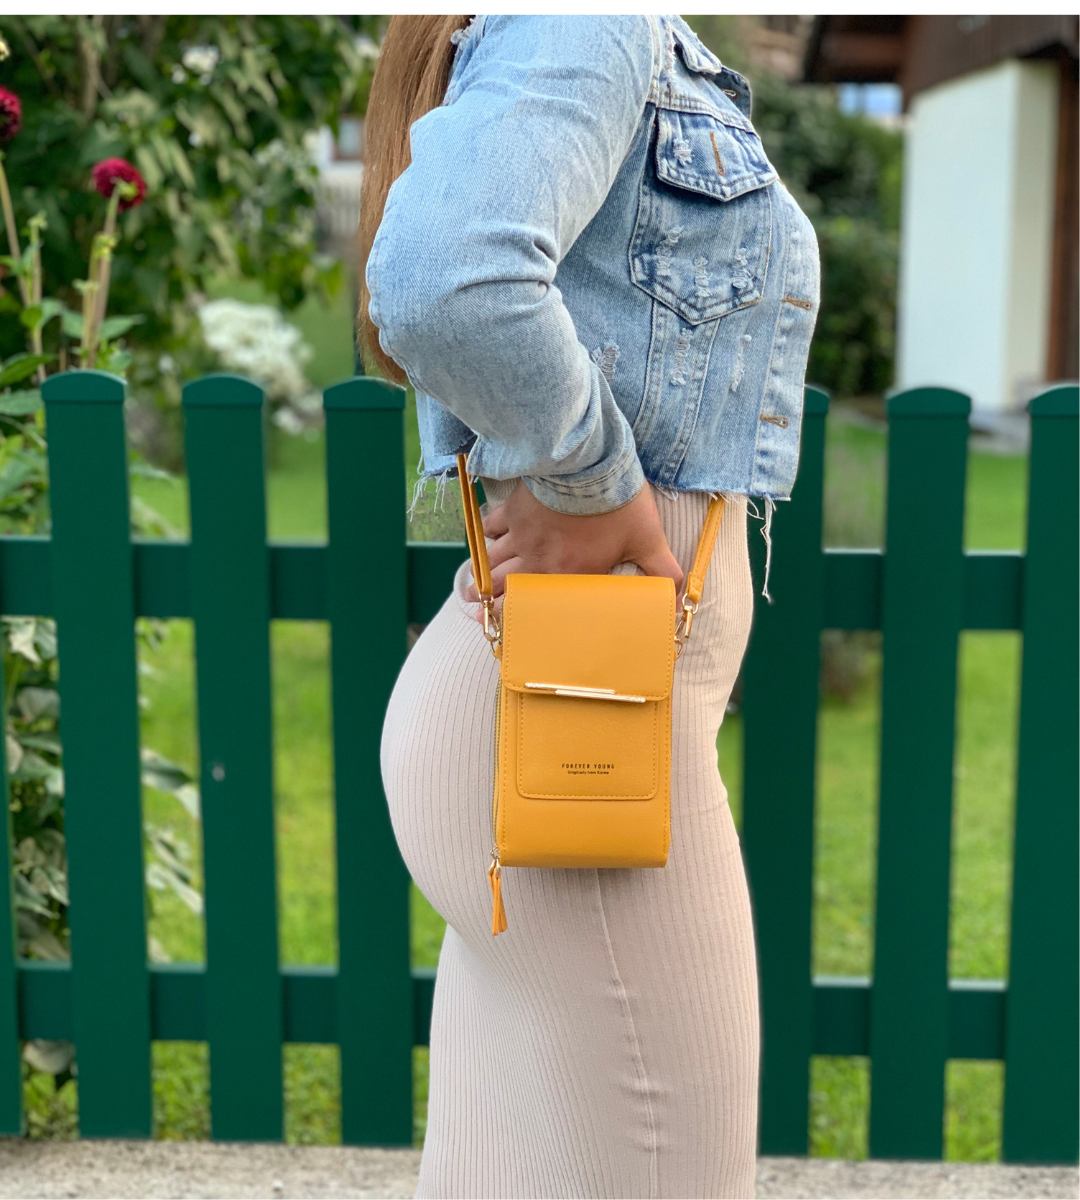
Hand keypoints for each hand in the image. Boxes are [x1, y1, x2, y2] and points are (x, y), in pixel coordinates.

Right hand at [464, 480, 683, 619]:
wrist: (589, 463)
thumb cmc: (618, 504)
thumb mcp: (647, 539)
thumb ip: (662, 570)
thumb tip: (680, 595)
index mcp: (567, 576)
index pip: (536, 610)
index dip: (516, 623)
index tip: (508, 629)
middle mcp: (537, 562)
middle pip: (502, 588)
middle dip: (488, 602)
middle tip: (481, 609)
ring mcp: (521, 535)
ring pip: (492, 562)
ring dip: (482, 576)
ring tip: (472, 587)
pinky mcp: (514, 510)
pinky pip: (491, 527)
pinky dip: (486, 536)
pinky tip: (486, 539)